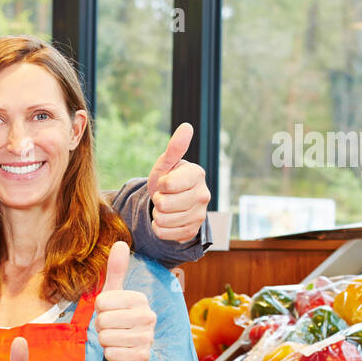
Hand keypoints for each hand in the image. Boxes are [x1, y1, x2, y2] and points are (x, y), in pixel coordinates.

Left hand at [96, 241, 155, 360]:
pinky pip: (112, 354)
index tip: (109, 312)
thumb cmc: (119, 319)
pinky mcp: (142, 357)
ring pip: (106, 338)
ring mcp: (147, 338)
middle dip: (101, 327)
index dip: (99, 310)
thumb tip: (121, 242)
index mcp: (139, 299)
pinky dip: (111, 355)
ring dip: (105, 342)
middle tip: (112, 328)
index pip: (101, 302)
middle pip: (103, 320)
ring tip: (116, 339)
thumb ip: (116, 269)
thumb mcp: (114, 294)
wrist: (131, 352)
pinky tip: (120, 352)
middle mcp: (148, 317)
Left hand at [147, 123, 209, 242]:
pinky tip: (167, 220)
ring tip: (165, 208)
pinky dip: (159, 228)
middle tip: (164, 196)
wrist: (169, 202)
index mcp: (197, 174)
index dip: (160, 184)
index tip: (165, 183)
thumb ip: (175, 147)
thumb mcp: (166, 163)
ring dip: (157, 214)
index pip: (167, 184)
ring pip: (163, 220)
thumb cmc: (167, 179)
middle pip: (164, 204)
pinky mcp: (192, 232)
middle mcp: (204, 195)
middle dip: (158, 200)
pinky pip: (163, 233)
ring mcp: (200, 215)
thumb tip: (187, 126)